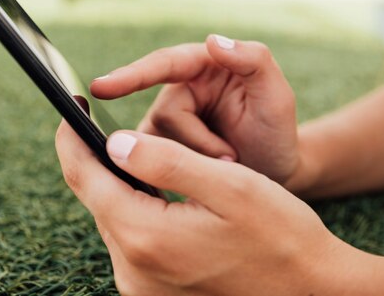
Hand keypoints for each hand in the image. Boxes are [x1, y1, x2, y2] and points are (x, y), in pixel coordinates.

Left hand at [55, 121, 350, 295]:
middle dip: (98, 157)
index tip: (73, 106)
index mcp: (145, 236)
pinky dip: (136, 211)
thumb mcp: (228, 184)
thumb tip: (114, 141)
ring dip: (121, 185)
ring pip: (113, 218)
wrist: (311, 291)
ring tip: (138, 155)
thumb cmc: (279, 234)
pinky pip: (131, 241)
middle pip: (96, 197)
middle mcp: (133, 269)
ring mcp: (141, 287)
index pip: (84, 176)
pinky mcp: (153, 293)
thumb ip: (166, 160)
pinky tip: (156, 195)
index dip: (73, 136)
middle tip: (106, 123)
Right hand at [91, 35, 298, 183]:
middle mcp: (180, 89)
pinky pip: (153, 161)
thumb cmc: (276, 132)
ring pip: (157, 142)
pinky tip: (197, 180)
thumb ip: (253, 60)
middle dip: (197, 141)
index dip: (132, 76)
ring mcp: (169, 121)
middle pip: (165, 114)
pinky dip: (177, 172)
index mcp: (204, 67)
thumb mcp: (277, 95)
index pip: (164, 65)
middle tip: (231, 158)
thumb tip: (212, 40)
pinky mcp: (162, 149)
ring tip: (228, 164)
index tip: (101, 87)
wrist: (274, 174)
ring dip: (194, 160)